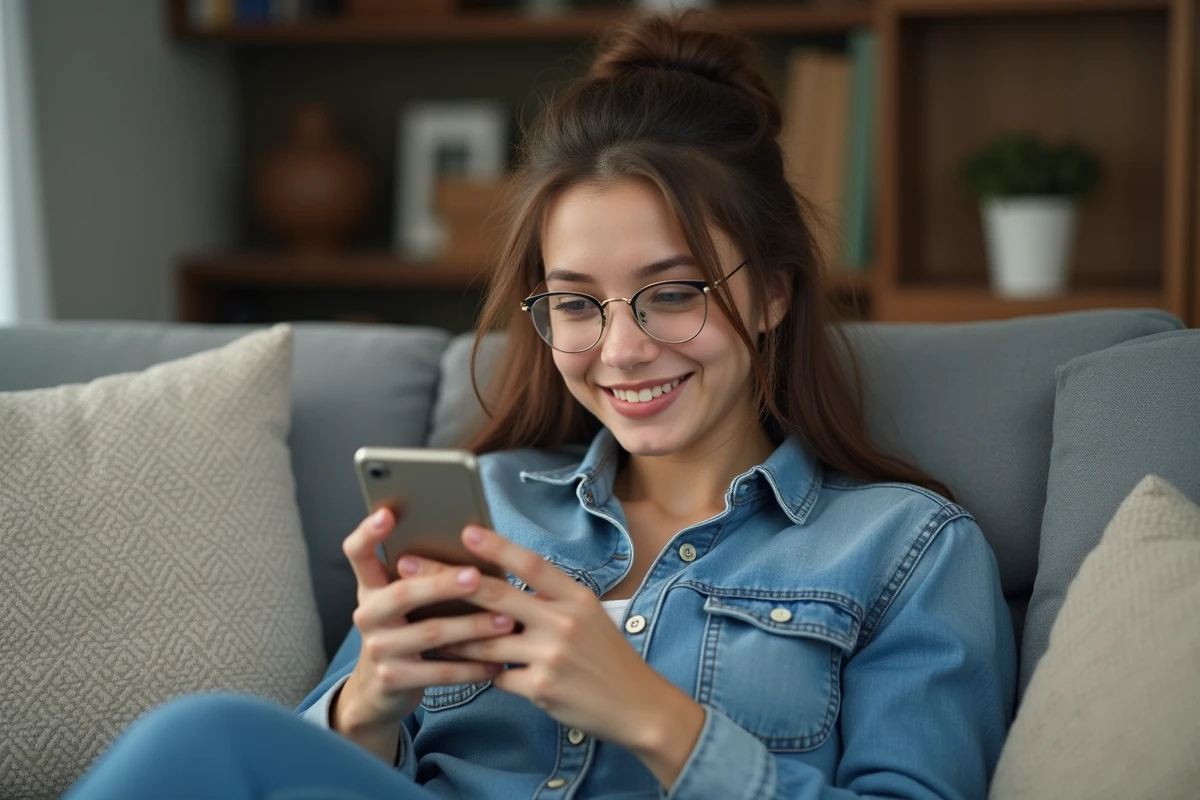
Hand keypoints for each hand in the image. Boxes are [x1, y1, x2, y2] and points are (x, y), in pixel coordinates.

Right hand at [335, 507, 514, 731]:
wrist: (380, 689)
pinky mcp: (392, 679)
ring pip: (429, 633)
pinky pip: (438, 671)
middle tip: (477, 577)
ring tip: (507, 622)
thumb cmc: (407, 629)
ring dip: (472, 627)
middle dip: (442, 584)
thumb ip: (424, 577)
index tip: (387, 514)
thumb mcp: (406, 603)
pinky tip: (498, 662)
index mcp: (370, 587)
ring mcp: (378, 648)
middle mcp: (367, 615)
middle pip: (402, 593)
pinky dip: (471, 667)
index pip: (357, 553)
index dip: (368, 533)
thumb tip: (477, 543)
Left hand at [441, 525, 705, 779]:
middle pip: (498, 597)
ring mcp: (551, 656)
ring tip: (425, 629)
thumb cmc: (607, 656)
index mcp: (576, 597)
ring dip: (455, 637)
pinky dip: (484, 672)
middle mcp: (563, 622)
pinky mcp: (541, 687)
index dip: (498, 547)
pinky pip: (498, 676)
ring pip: (487, 642)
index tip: (466, 532)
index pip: (532, 564)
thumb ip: (551, 600)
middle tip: (412, 569)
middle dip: (449, 582)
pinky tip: (469, 670)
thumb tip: (503, 587)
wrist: (638, 705)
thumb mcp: (588, 616)